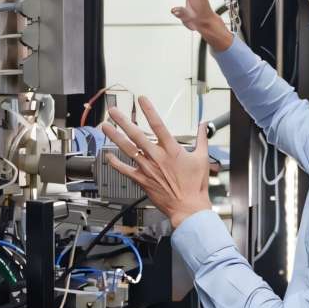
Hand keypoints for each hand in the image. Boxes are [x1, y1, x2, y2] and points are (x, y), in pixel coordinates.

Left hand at [100, 96, 210, 228]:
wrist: (188, 207)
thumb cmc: (195, 186)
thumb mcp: (202, 158)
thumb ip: (202, 139)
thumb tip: (203, 125)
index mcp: (172, 150)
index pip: (158, 125)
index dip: (149, 110)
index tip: (141, 100)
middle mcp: (157, 157)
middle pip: (137, 134)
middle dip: (123, 121)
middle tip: (114, 110)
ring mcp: (147, 168)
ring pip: (127, 149)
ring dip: (115, 137)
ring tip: (106, 127)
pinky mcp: (142, 180)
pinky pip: (125, 170)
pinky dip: (115, 163)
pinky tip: (108, 156)